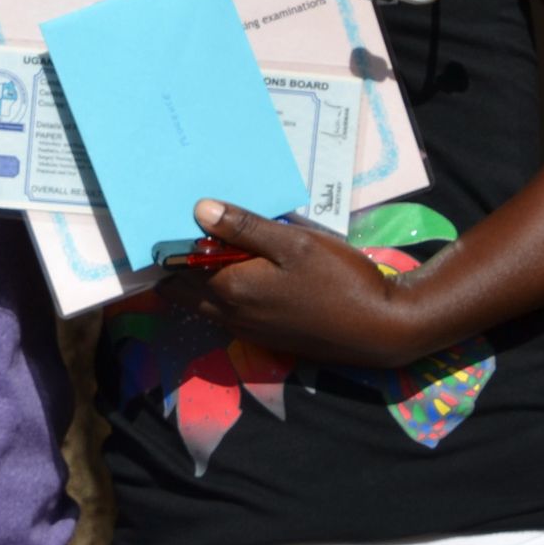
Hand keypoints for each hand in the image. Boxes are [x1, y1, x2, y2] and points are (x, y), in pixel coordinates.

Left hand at [159, 199, 429, 368]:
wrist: (382, 329)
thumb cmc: (338, 280)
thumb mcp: (293, 244)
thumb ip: (244, 228)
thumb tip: (197, 209)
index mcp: (232, 290)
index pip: (175, 273)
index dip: (165, 249)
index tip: (161, 220)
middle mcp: (232, 315)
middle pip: (184, 291)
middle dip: (175, 264)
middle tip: (179, 226)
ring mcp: (250, 329)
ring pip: (206, 302)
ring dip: (200, 277)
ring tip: (208, 239)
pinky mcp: (267, 335)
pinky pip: (228, 311)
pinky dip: (222, 289)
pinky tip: (241, 265)